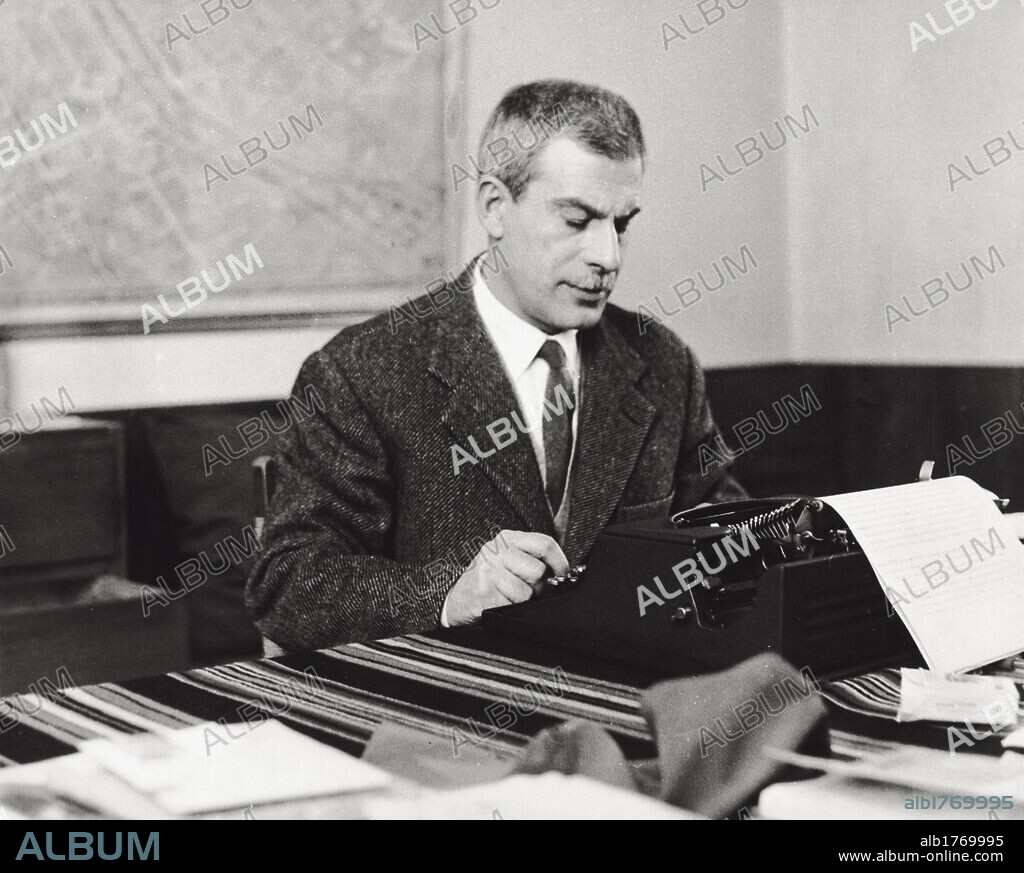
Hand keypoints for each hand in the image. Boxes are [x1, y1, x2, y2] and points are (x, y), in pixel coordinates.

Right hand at [443, 530, 568, 626]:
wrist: (457, 601)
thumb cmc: (487, 581)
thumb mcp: (508, 560)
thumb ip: (532, 558)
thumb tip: (561, 572)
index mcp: (506, 538)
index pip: (544, 544)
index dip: (560, 562)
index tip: (562, 575)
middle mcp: (496, 551)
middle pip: (539, 571)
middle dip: (539, 587)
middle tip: (526, 590)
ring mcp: (488, 570)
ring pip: (527, 591)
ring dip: (522, 600)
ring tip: (508, 596)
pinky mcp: (483, 592)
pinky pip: (513, 604)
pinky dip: (509, 609)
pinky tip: (498, 603)